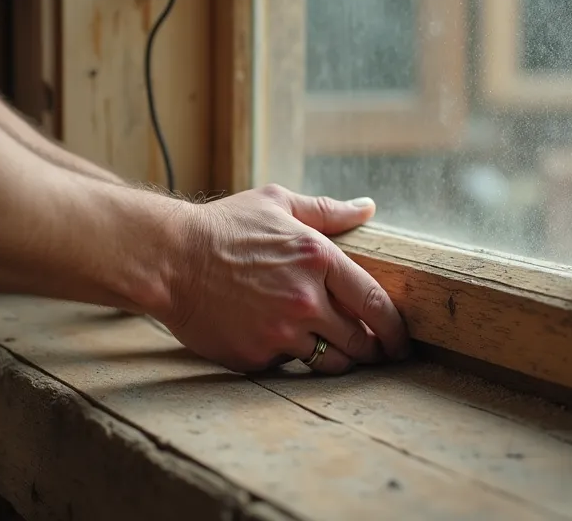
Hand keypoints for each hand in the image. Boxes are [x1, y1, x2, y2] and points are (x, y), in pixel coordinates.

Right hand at [162, 184, 410, 373]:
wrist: (169, 260)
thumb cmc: (223, 228)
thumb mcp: (278, 205)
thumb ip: (328, 211)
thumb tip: (368, 206)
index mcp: (318, 259)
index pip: (376, 303)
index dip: (396, 328)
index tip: (402, 341)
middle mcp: (305, 300)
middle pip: (361, 341)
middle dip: (373, 349)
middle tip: (374, 351)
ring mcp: (281, 332)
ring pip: (330, 362)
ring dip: (337, 358)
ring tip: (333, 350)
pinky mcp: (257, 356)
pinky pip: (288, 366)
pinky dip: (289, 356)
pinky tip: (276, 338)